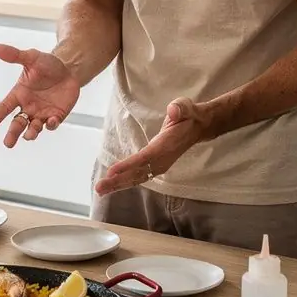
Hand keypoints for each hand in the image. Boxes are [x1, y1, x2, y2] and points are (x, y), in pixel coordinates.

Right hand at [0, 45, 80, 147]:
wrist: (68, 69)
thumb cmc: (47, 64)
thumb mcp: (31, 58)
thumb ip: (15, 55)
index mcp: (19, 94)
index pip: (4, 108)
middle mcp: (28, 107)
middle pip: (17, 124)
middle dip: (12, 134)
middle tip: (8, 143)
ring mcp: (42, 113)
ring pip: (33, 128)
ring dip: (31, 132)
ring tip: (30, 133)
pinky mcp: (56, 116)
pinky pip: (52, 124)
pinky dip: (51, 125)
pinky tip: (51, 121)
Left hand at [95, 97, 209, 196]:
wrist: (198, 127)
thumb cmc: (189, 115)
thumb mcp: (186, 106)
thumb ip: (181, 108)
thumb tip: (174, 111)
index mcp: (167, 145)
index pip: (146, 157)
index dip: (129, 165)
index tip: (112, 171)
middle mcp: (163, 159)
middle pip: (138, 172)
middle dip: (118, 181)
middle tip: (99, 188)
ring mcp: (160, 165)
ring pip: (137, 177)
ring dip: (118, 184)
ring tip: (100, 190)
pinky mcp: (157, 166)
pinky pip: (139, 176)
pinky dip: (125, 181)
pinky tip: (112, 186)